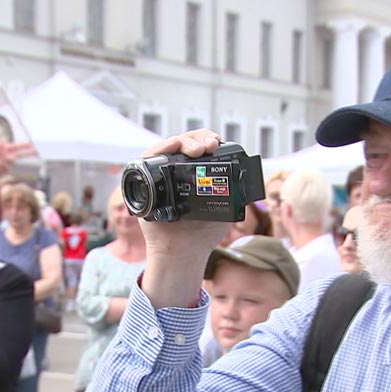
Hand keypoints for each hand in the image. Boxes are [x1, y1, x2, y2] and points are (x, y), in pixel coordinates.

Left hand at [0, 141, 37, 174]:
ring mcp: (3, 163)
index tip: (31, 144)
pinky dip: (6, 169)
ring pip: (13, 162)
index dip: (23, 146)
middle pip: (18, 154)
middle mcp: (4, 155)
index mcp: (1, 149)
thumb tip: (2, 142)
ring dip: (15, 162)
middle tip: (37, 151)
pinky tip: (4, 168)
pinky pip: (6, 169)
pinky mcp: (0, 170)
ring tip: (15, 162)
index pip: (15, 147)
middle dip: (27, 153)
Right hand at [138, 129, 230, 256]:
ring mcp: (159, 176)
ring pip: (167, 146)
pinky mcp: (145, 183)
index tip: (216, 143)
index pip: (198, 146)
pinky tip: (172, 147)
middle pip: (183, 143)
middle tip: (208, 146)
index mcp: (193, 175)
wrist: (184, 252)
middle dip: (197, 139)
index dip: (206, 139)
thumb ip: (234, 192)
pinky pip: (147, 158)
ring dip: (182, 141)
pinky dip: (159, 149)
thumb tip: (246, 176)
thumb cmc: (203, 233)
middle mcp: (175, 172)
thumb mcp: (225, 207)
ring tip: (197, 149)